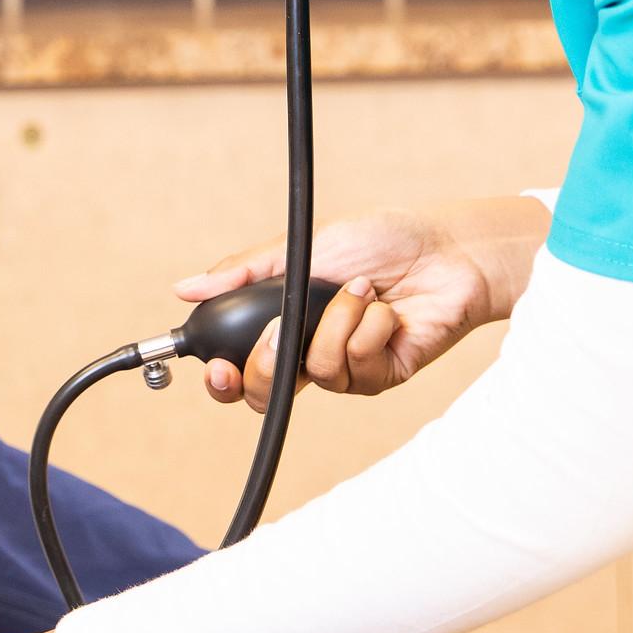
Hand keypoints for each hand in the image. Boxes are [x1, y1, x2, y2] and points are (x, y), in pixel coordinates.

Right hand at [176, 194, 549, 412]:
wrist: (446, 249)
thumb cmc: (382, 240)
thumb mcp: (303, 247)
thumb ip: (244, 273)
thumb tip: (186, 288)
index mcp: (285, 322)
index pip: (240, 368)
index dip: (222, 379)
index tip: (216, 366)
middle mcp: (311, 351)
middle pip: (264, 392)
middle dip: (264, 364)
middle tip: (278, 333)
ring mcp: (347, 368)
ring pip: (313, 372)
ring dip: (333, 323)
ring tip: (361, 290)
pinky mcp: (381, 376)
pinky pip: (354, 366)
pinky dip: (366, 328)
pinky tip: (384, 307)